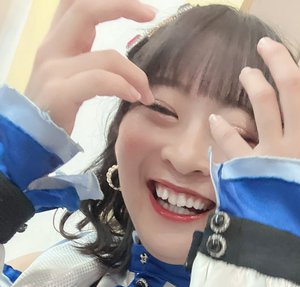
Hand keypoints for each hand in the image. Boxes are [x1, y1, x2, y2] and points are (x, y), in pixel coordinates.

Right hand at [24, 0, 155, 133]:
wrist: (29, 141)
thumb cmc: (55, 111)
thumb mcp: (69, 77)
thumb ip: (88, 59)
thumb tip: (121, 58)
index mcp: (56, 41)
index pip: (73, 2)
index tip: (140, 5)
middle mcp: (51, 48)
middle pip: (86, 9)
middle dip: (123, 5)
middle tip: (150, 14)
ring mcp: (53, 69)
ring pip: (106, 56)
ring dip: (135, 74)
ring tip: (145, 95)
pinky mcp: (59, 93)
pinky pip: (99, 80)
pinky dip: (122, 86)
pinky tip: (134, 97)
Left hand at [209, 37, 299, 182]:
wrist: (293, 244)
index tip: (295, 72)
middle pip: (293, 85)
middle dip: (278, 59)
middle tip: (265, 47)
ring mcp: (275, 153)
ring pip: (264, 100)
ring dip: (252, 81)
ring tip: (245, 75)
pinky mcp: (250, 167)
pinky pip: (232, 138)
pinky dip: (222, 126)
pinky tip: (216, 120)